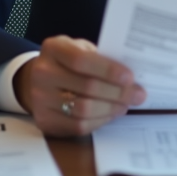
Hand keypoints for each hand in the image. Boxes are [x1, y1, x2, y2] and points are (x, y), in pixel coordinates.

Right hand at [13, 35, 146, 136]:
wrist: (37, 79)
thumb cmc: (68, 62)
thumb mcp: (79, 48)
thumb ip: (100, 57)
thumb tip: (131, 77)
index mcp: (53, 49)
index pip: (82, 61)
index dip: (108, 70)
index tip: (130, 77)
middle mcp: (42, 73)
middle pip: (86, 87)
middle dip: (118, 92)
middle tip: (139, 95)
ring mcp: (40, 99)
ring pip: (83, 110)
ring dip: (111, 109)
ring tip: (125, 105)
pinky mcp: (44, 121)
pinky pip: (77, 126)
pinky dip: (99, 121)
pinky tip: (110, 114)